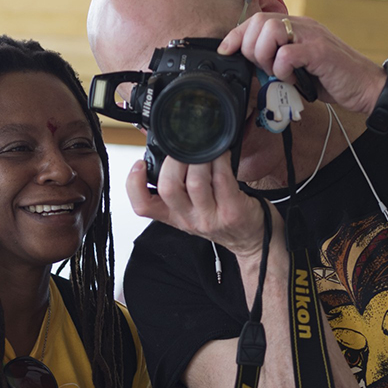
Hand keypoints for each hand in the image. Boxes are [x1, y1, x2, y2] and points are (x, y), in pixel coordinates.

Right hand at [126, 153, 268, 260]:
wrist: (252, 240)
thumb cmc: (223, 218)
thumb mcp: (193, 207)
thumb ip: (179, 183)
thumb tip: (165, 149)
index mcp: (173, 216)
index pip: (142, 206)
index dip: (134, 184)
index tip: (139, 164)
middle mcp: (188, 219)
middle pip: (168, 188)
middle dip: (173, 161)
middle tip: (183, 148)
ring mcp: (210, 217)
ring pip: (195, 182)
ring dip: (200, 158)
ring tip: (205, 147)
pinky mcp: (232, 211)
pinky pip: (222, 179)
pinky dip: (220, 160)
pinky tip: (222, 153)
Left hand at [218, 12, 384, 114]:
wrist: (366, 87)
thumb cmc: (333, 79)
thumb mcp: (299, 69)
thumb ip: (278, 63)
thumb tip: (252, 69)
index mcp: (296, 27)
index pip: (257, 20)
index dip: (236, 35)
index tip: (226, 51)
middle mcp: (303, 26)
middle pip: (259, 23)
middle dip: (251, 49)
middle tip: (263, 68)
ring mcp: (312, 37)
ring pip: (271, 32)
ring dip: (266, 57)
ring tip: (278, 73)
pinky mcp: (319, 52)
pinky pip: (287, 54)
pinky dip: (283, 70)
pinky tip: (293, 79)